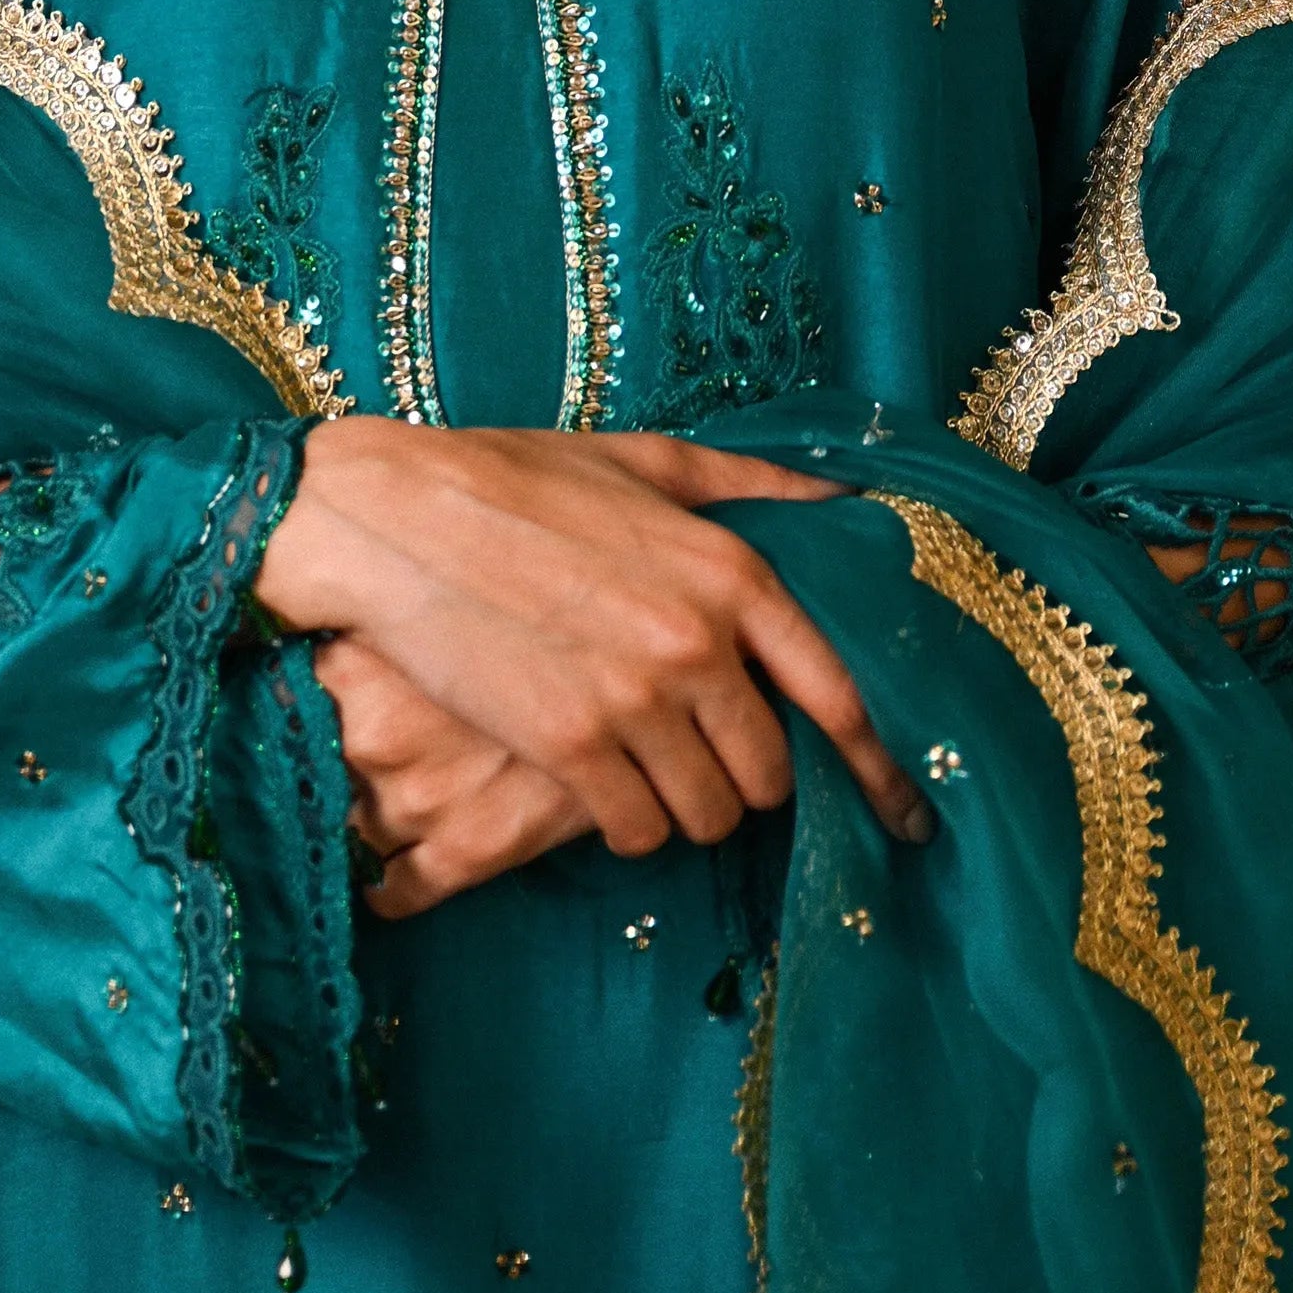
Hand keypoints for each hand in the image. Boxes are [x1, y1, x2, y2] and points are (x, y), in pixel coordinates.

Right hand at [257, 419, 932, 861]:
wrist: (392, 518)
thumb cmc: (515, 478)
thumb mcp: (646, 461)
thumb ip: (752, 485)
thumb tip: (846, 492)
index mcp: (732, 570)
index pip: (839, 695)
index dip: (877, 765)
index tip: (900, 811)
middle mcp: (699, 642)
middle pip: (771, 773)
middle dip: (749, 779)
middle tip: (709, 759)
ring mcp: (634, 702)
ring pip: (708, 814)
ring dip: (688, 807)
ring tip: (650, 770)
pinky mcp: (568, 747)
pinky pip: (634, 831)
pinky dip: (627, 824)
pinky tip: (601, 788)